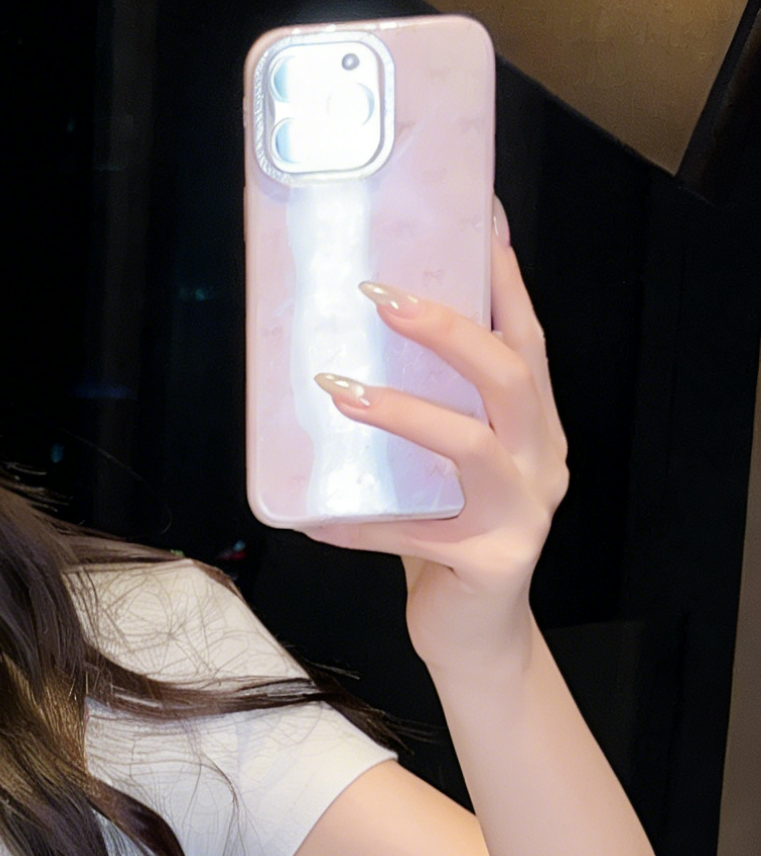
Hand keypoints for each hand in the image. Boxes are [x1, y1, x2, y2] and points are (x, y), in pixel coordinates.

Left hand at [305, 198, 569, 670]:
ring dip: (402, 411)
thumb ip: (432, 408)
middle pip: (512, 375)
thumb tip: (360, 333)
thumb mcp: (447, 464)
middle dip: (448, 330)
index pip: (528, 337)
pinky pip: (414, 535)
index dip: (506, 280)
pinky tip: (314, 517)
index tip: (479, 220)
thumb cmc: (451, 535)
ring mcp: (521, 515)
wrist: (476, 635)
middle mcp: (542, 461)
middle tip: (382, 296)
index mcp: (536, 426)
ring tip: (338, 389)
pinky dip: (359, 525)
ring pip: (471, 444)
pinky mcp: (489, 564)